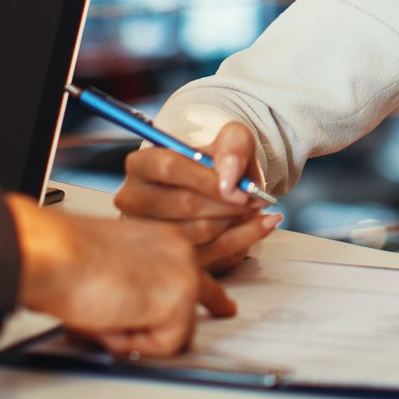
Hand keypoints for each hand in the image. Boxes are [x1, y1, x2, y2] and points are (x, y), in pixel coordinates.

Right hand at [7, 198, 239, 355]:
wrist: (52, 255)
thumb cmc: (64, 258)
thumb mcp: (112, 267)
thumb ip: (136, 286)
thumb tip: (136, 316)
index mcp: (164, 238)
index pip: (196, 273)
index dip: (211, 298)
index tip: (224, 309)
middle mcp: (181, 251)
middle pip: (190, 311)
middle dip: (155, 329)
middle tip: (125, 325)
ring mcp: (185, 274)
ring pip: (174, 333)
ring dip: (134, 335)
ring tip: (102, 313)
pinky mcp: (178, 301)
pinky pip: (163, 347)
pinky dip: (130, 343)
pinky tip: (109, 319)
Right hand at [114, 122, 281, 271]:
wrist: (221, 188)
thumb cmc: (219, 163)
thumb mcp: (232, 140)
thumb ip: (234, 145)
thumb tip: (228, 177)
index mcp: (142, 164)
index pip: (169, 167)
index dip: (208, 180)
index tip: (240, 189)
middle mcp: (135, 199)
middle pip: (183, 204)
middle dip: (226, 204)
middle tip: (254, 201)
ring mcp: (147, 232)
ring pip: (195, 233)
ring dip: (233, 222)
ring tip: (253, 210)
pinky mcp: (166, 257)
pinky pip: (208, 254)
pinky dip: (242, 239)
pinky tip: (263, 225)